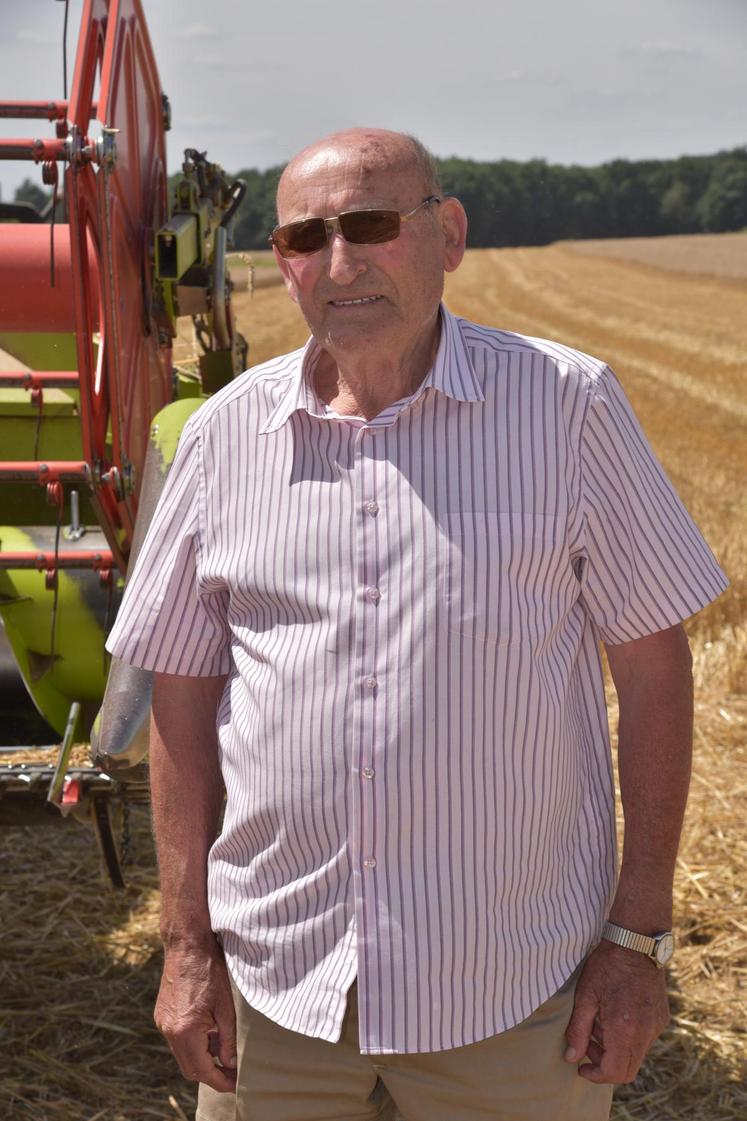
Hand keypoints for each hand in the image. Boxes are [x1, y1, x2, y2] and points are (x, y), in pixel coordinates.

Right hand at [155, 940, 236, 1091]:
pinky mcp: (161, 1016)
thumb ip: (227, 1040)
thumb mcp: (225, 1007)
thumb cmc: (209, 970)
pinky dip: (193, 1045)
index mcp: (185, 1031)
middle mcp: (169, 1031)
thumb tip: (231, 1064)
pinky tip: (209, 1033)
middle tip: (232, 1073)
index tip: (235, 1084)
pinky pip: (177, 1041)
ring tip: (223, 1050)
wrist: (186, 944)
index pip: (202, 1070)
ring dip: (202, 1059)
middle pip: (189, 1068)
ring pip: (182, 1056)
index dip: (220, 1081)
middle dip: (211, 1074)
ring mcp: (162, 1023)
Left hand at [564, 940, 669, 1083]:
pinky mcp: (661, 1018)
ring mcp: (656, 1026)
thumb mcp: (585, 996)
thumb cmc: (607, 965)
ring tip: (598, 1025)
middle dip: (604, 1064)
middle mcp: (645, 1033)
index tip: (581, 1066)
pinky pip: (644, 1041)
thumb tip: (571, 1058)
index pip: (614, 1072)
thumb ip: (578, 1031)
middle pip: (627, 1070)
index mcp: (625, 1029)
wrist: (636, 943)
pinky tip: (613, 1017)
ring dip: (615, 1050)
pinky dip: (627, 1039)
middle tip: (587, 1045)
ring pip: (636, 1056)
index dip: (596, 1075)